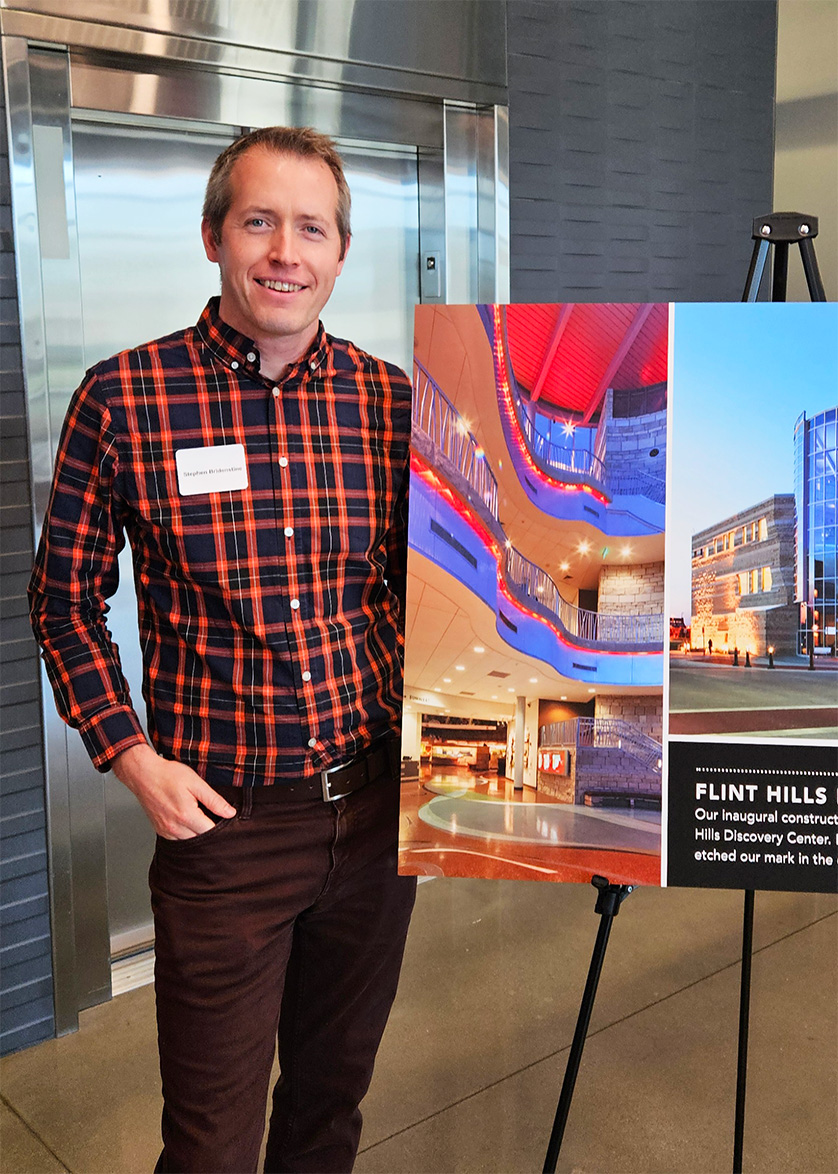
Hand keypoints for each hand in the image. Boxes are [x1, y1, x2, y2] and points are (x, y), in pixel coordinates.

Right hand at [112, 743, 236, 838]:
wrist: (143, 774)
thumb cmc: (167, 775)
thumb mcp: (196, 782)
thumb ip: (214, 800)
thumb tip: (230, 813)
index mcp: (186, 815)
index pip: (211, 832)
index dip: (221, 827)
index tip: (224, 819)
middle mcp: (175, 827)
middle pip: (201, 840)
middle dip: (209, 831)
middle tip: (213, 817)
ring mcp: (166, 831)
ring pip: (189, 842)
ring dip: (197, 834)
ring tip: (200, 818)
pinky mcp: (160, 831)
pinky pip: (178, 840)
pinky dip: (186, 834)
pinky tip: (189, 822)